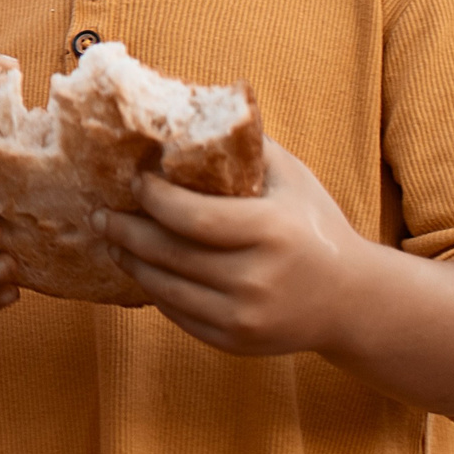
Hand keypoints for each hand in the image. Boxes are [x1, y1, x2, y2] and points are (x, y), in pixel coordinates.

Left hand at [93, 137, 355, 355]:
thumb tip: (195, 111)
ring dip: (131, 261)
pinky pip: (178, 315)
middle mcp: (256, 277)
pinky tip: (142, 269)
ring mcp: (244, 316)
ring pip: (166, 288)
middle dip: (126, 231)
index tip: (134, 181)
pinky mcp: (235, 342)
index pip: (192, 217)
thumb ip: (248, 147)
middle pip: (169, 253)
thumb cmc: (317, 227)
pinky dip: (155, 291)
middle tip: (100, 213)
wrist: (354, 300)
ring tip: (112, 240)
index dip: (154, 199)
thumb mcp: (293, 179)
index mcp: (270, 230)